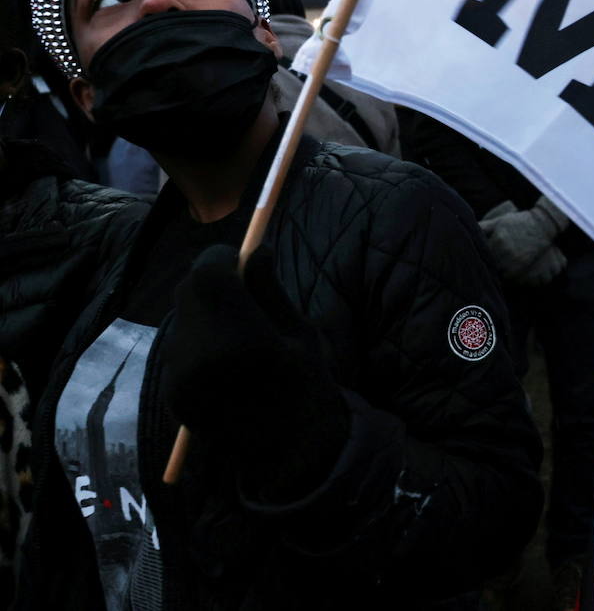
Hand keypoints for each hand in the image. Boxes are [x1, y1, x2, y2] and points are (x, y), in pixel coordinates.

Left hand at [162, 245, 346, 497]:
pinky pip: (180, 346)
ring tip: (239, 327)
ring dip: (204, 309)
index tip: (244, 259)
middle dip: (211, 280)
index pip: (208, 272)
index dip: (224, 257)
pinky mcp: (172, 393)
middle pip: (188, 290)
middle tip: (241, 287)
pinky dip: (199, 337)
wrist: (291, 458)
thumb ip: (270, 290)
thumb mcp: (301, 333)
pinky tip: (227, 355)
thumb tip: (256, 250)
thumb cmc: (307, 389)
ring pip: (182, 317)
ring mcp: (179, 377)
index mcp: (237, 337)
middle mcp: (198, 354)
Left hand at [478, 196, 568, 277]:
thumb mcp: (500, 221)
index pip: (482, 253)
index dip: (478, 255)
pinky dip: (505, 276)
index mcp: (497, 239)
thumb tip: (471, 229)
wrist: (541, 225)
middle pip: (489, 264)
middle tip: (482, 265)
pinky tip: (503, 271)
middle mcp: (504, 250)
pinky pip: (509, 276)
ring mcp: (514, 259)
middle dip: (486, 264)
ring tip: (492, 269)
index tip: (476, 256)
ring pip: (498, 272)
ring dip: (495, 271)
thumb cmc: (519, 221)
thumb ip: (484, 226)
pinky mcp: (522, 265)